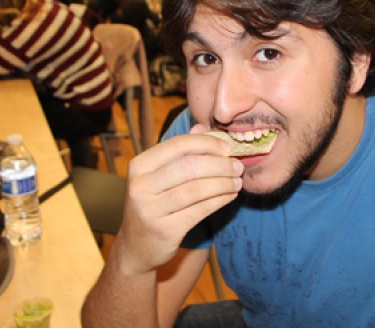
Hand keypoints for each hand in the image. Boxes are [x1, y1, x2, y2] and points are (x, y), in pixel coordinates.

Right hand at [116, 124, 243, 274]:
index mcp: (139, 165)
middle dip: (219, 164)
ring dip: (223, 183)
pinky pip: (200, 210)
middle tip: (238, 165)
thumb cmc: (152, 203)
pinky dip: (220, 200)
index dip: (206, 143)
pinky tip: (230, 195)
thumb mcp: (158, 175)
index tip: (227, 147)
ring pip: (197, 189)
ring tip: (238, 181)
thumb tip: (202, 127)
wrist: (136, 246)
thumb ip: (178, 151)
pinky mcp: (165, 230)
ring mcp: (150, 209)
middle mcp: (140, 185)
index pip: (178, 145)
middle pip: (189, 166)